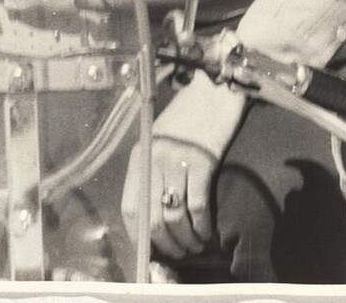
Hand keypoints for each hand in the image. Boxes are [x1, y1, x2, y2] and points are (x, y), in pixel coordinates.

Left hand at [120, 70, 246, 261]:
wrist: (214, 90)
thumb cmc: (189, 118)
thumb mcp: (162, 142)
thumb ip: (155, 172)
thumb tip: (157, 217)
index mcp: (141, 156)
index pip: (131, 208)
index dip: (141, 236)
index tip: (155, 251)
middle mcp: (154, 160)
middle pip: (153, 218)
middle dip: (168, 245)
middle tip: (182, 253)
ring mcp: (177, 160)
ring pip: (175, 217)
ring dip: (187, 240)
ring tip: (197, 245)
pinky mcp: (201, 161)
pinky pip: (198, 206)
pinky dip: (203, 226)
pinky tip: (209, 232)